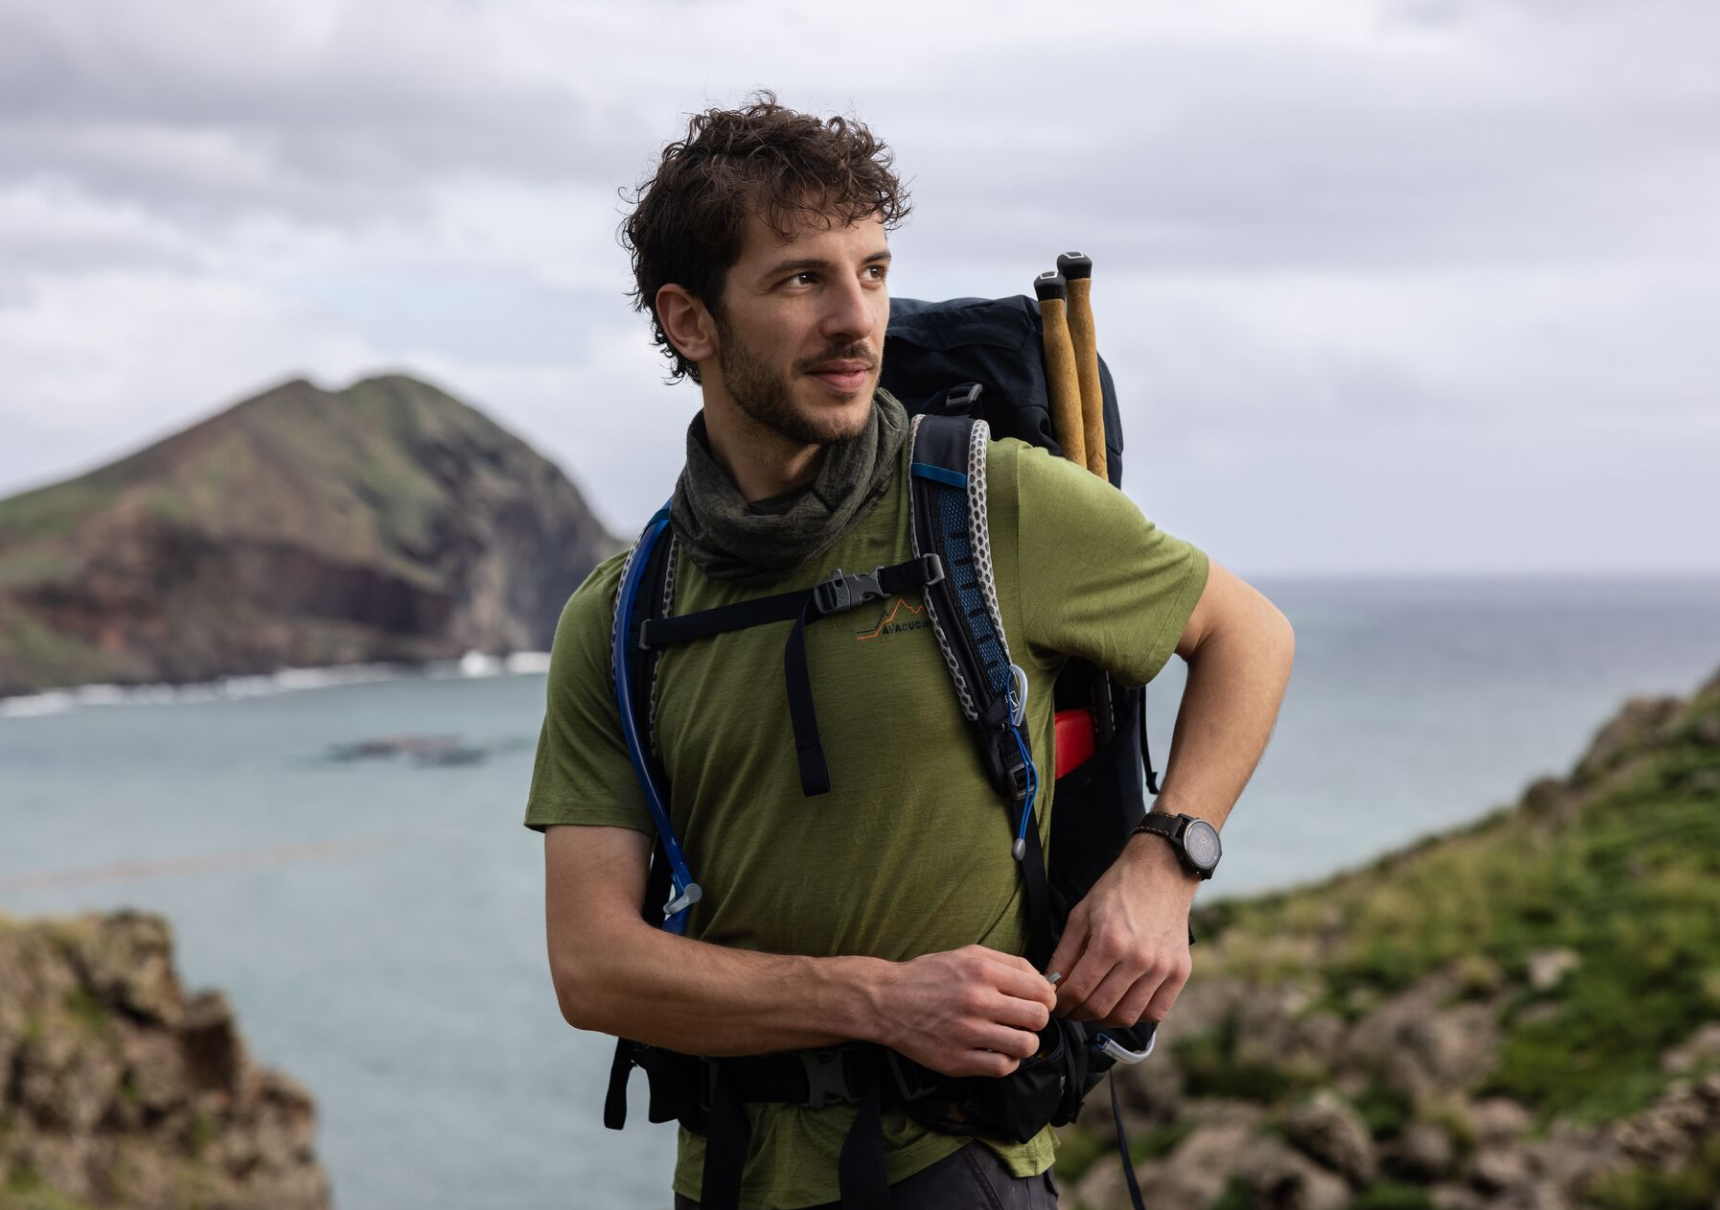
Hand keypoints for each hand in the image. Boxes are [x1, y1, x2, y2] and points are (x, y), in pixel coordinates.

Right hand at [874, 945, 1057, 1077]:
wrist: (887, 1000)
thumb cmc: (930, 975)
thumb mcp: (968, 954)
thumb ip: (1009, 963)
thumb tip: (1043, 983)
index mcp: (983, 971)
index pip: (1041, 991)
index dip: (1046, 998)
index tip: (1038, 1002)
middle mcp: (977, 1001)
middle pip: (1038, 1018)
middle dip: (1037, 1020)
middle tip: (1023, 1019)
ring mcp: (967, 1033)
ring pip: (1026, 1046)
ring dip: (1025, 1042)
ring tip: (1012, 1037)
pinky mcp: (958, 1060)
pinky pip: (1002, 1068)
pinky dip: (1006, 1061)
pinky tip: (996, 1051)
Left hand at [1046, 833, 1196, 1027]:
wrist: (1160, 873)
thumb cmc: (1117, 891)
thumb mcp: (1081, 916)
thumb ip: (1064, 954)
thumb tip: (1051, 985)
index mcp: (1110, 942)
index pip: (1078, 991)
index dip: (1061, 1004)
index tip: (1055, 1004)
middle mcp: (1139, 959)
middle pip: (1100, 1008)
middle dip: (1078, 1014)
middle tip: (1071, 1009)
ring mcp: (1163, 968)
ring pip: (1127, 1016)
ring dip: (1104, 1019)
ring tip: (1094, 1008)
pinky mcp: (1180, 972)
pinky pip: (1155, 1012)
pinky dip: (1136, 1015)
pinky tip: (1123, 1004)